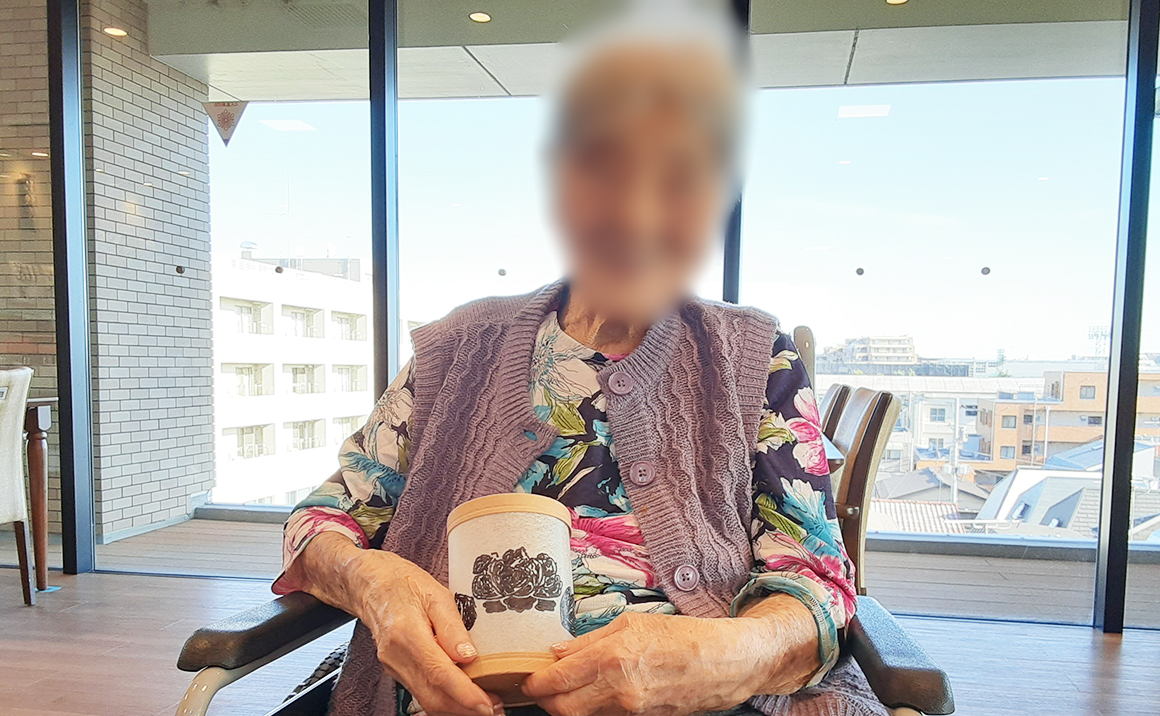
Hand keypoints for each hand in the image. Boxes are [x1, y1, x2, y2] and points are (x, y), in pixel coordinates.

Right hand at [294, 533, 498, 715]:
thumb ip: (453, 627)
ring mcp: (394, 666)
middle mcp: (397, 657)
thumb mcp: (435, 593)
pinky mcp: (396, 670)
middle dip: (464, 709)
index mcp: (407, 634)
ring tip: (484, 704)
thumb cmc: (402, 582)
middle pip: (432, 697)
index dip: (465, 694)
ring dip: (455, 708)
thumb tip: (469, 656)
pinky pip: (421, 692)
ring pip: (426, 700)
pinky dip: (444, 699)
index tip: (487, 704)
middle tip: (494, 709)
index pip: (439, 674)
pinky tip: (462, 695)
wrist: (369, 584)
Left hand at [521, 611, 771, 715]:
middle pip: (562, 708)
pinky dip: (595, 708)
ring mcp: (631, 710)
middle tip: (544, 686)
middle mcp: (618, 689)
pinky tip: (598, 693)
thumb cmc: (684, 636)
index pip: (555, 681)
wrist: (727, 663)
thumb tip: (558, 651)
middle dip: (547, 700)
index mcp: (612, 657)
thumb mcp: (633, 623)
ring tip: (570, 687)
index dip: (535, 683)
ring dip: (569, 705)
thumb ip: (590, 640)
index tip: (530, 678)